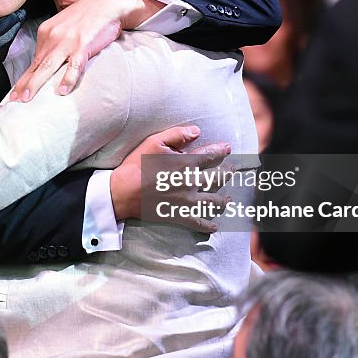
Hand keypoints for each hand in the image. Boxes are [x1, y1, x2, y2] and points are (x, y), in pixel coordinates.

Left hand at [11, 0, 158, 100]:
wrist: (107, 2)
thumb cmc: (87, 16)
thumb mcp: (64, 26)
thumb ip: (54, 42)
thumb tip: (46, 62)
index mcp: (47, 32)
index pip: (34, 60)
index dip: (24, 78)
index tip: (15, 92)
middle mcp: (53, 36)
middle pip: (37, 64)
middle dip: (24, 84)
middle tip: (14, 100)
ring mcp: (68, 41)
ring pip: (48, 66)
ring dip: (36, 82)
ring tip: (28, 98)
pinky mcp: (83, 45)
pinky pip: (74, 65)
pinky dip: (68, 78)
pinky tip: (63, 91)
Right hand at [110, 125, 232, 232]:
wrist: (123, 192)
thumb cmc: (137, 165)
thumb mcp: (154, 142)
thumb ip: (177, 135)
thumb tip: (196, 131)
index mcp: (186, 163)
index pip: (209, 155)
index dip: (220, 151)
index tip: (228, 149)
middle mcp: (191, 182)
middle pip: (216, 178)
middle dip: (227, 173)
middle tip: (233, 170)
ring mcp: (186, 201)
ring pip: (212, 201)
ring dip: (223, 200)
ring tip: (229, 199)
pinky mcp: (178, 215)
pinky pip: (198, 222)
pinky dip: (207, 225)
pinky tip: (214, 226)